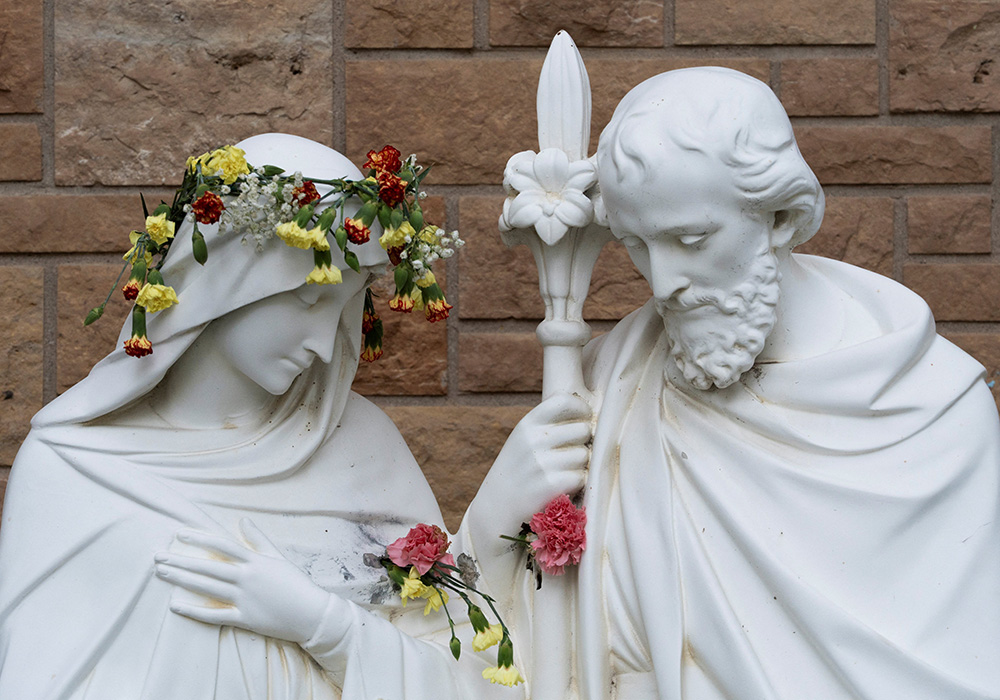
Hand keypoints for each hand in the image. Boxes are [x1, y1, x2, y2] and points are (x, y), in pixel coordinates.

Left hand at [154, 518, 330, 643]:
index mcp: (255, 561)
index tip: (179, 534)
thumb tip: (242, 520)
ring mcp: (244, 599)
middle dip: (181, 560)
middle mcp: (246, 578)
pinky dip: (194, 611)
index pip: (222, 545)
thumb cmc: (296, 583)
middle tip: (158, 556)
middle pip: (208, 567)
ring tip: (162, 573)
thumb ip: (258, 539)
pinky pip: (215, 615)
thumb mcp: (278, 557)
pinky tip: (176, 606)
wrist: (312, 613)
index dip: (199, 538)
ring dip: (182, 580)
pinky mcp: (244, 618)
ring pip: (207, 587)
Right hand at [491, 392, 592, 512]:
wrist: (497, 505)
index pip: (564, 401)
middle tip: (572, 451)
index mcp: (527, 424)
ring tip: (564, 470)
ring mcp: (541, 462)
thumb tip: (589, 416)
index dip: (582, 409)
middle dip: (584, 441)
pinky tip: (563, 484)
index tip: (584, 419)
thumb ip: (550, 424)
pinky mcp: (551, 484)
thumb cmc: (519, 468)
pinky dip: (577, 482)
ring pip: (584, 454)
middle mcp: (533, 439)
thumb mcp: (524, 438)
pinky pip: (581, 476)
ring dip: (581, 464)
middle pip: (583, 429)